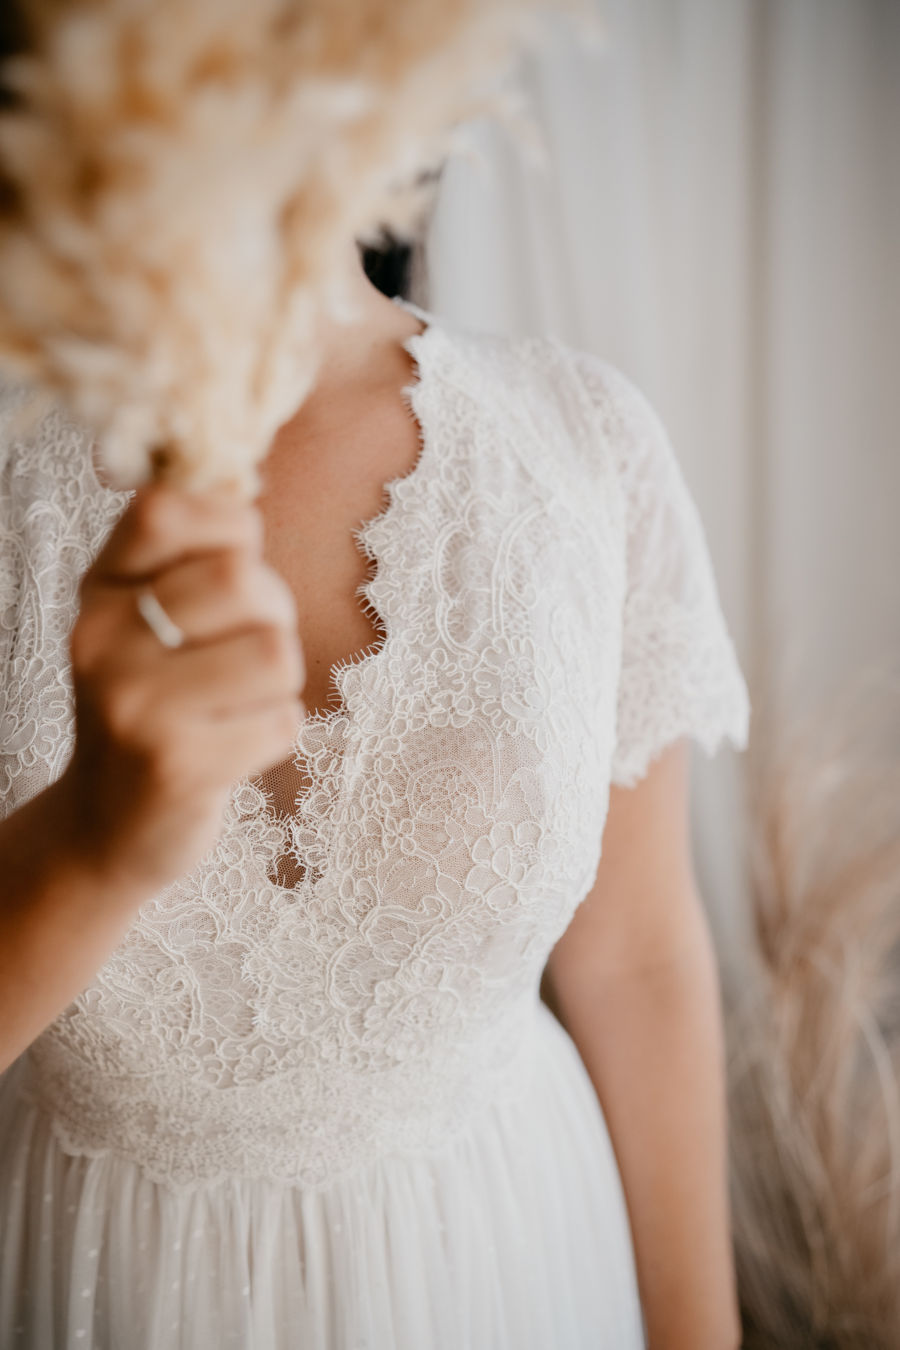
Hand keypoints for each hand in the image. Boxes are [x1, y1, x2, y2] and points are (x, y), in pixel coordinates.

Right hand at [60, 481, 305, 893]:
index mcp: (99, 591)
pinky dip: (276, 735)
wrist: (105, 829)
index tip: (231, 563)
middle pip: (244, 579)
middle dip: (273, 614)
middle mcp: (102, 640)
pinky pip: (284, 721)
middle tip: (246, 652)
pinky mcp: (177, 766)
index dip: (229, 524)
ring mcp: (135, 706)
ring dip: (279, 682)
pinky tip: (231, 749)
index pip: (165, 507)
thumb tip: (244, 478)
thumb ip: (188, 558)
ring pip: (276, 651)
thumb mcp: (144, 622)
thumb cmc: (153, 708)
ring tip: (236, 703)